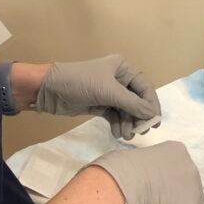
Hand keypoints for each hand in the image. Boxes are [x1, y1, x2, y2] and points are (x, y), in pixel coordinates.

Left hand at [33, 55, 161, 139]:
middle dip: (138, 116)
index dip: (151, 104)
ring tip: (126, 135)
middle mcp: (118, 79)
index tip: (155, 121)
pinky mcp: (99, 104)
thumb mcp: (108, 92)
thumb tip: (152, 114)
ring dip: (128, 123)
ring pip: (126, 110)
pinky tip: (117, 133)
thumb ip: (132, 104)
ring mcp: (108, 93)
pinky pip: (115, 116)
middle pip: (136, 100)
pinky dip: (118, 124)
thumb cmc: (80, 83)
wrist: (49, 90)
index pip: (144, 86)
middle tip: (140, 131)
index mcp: (122, 68)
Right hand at [89, 141, 203, 203]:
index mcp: (177, 150)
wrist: (125, 188)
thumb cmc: (121, 171)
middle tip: (154, 201)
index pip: (177, 168)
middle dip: (174, 194)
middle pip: (187, 186)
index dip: (164, 180)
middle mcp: (192, 167)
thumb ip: (147, 166)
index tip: (151, 186)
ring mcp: (197, 191)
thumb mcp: (136, 158)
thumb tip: (140, 177)